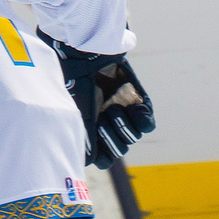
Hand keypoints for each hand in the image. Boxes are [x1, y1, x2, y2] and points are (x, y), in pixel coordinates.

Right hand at [47, 34, 157, 166]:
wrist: (84, 55)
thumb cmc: (71, 84)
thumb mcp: (72, 115)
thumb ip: (83, 143)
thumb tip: (89, 163)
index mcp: (91, 130)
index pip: (104, 159)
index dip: (102, 155)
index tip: (95, 139)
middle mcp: (108, 124)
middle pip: (119, 149)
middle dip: (111, 138)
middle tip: (102, 119)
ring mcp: (124, 114)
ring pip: (132, 138)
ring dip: (122, 126)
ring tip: (113, 108)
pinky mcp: (138, 103)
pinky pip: (147, 124)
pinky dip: (141, 119)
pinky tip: (132, 106)